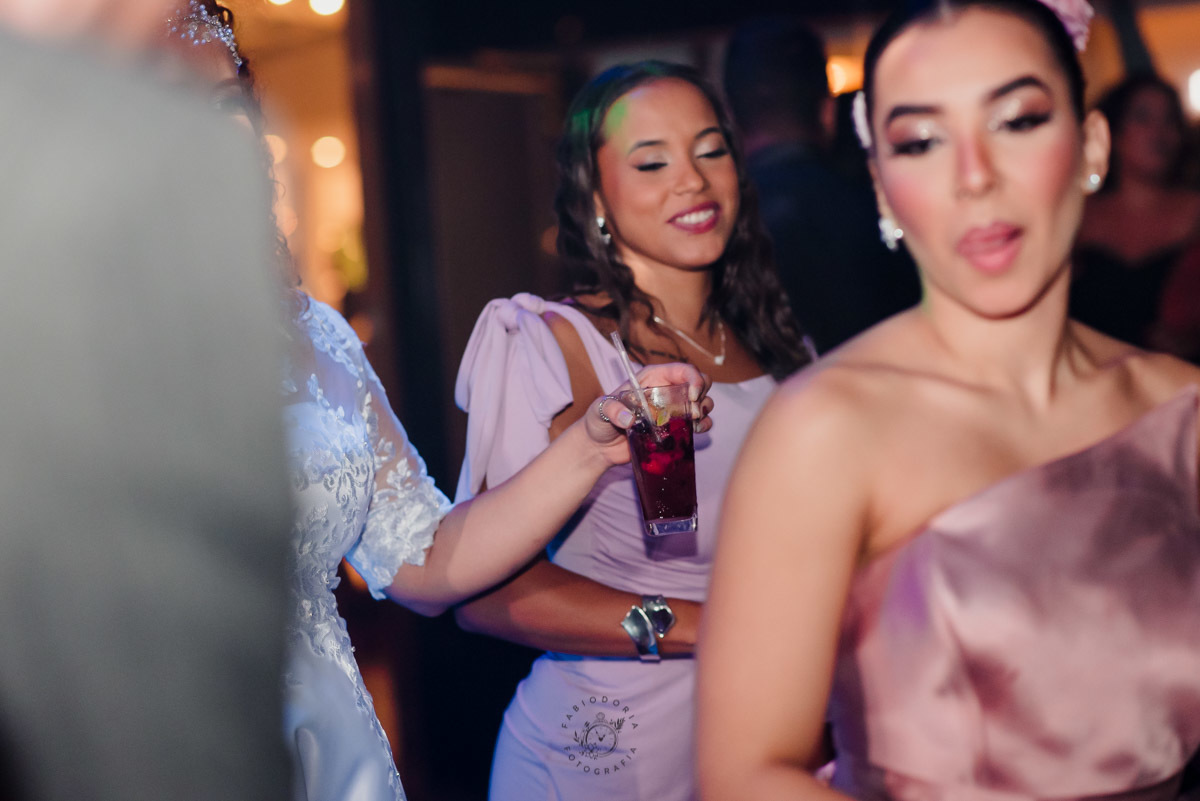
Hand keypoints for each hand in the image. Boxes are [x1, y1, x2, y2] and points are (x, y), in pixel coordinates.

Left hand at [582, 363, 713, 464]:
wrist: (600, 447)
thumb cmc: (598, 422)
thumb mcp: (600, 410)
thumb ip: (612, 410)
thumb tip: (629, 420)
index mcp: (651, 379)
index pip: (681, 370)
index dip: (693, 378)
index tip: (693, 395)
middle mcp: (665, 390)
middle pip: (698, 381)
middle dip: (702, 394)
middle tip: (694, 412)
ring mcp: (672, 409)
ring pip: (702, 401)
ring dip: (705, 410)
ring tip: (694, 422)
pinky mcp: (675, 427)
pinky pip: (698, 422)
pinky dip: (703, 425)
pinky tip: (697, 430)